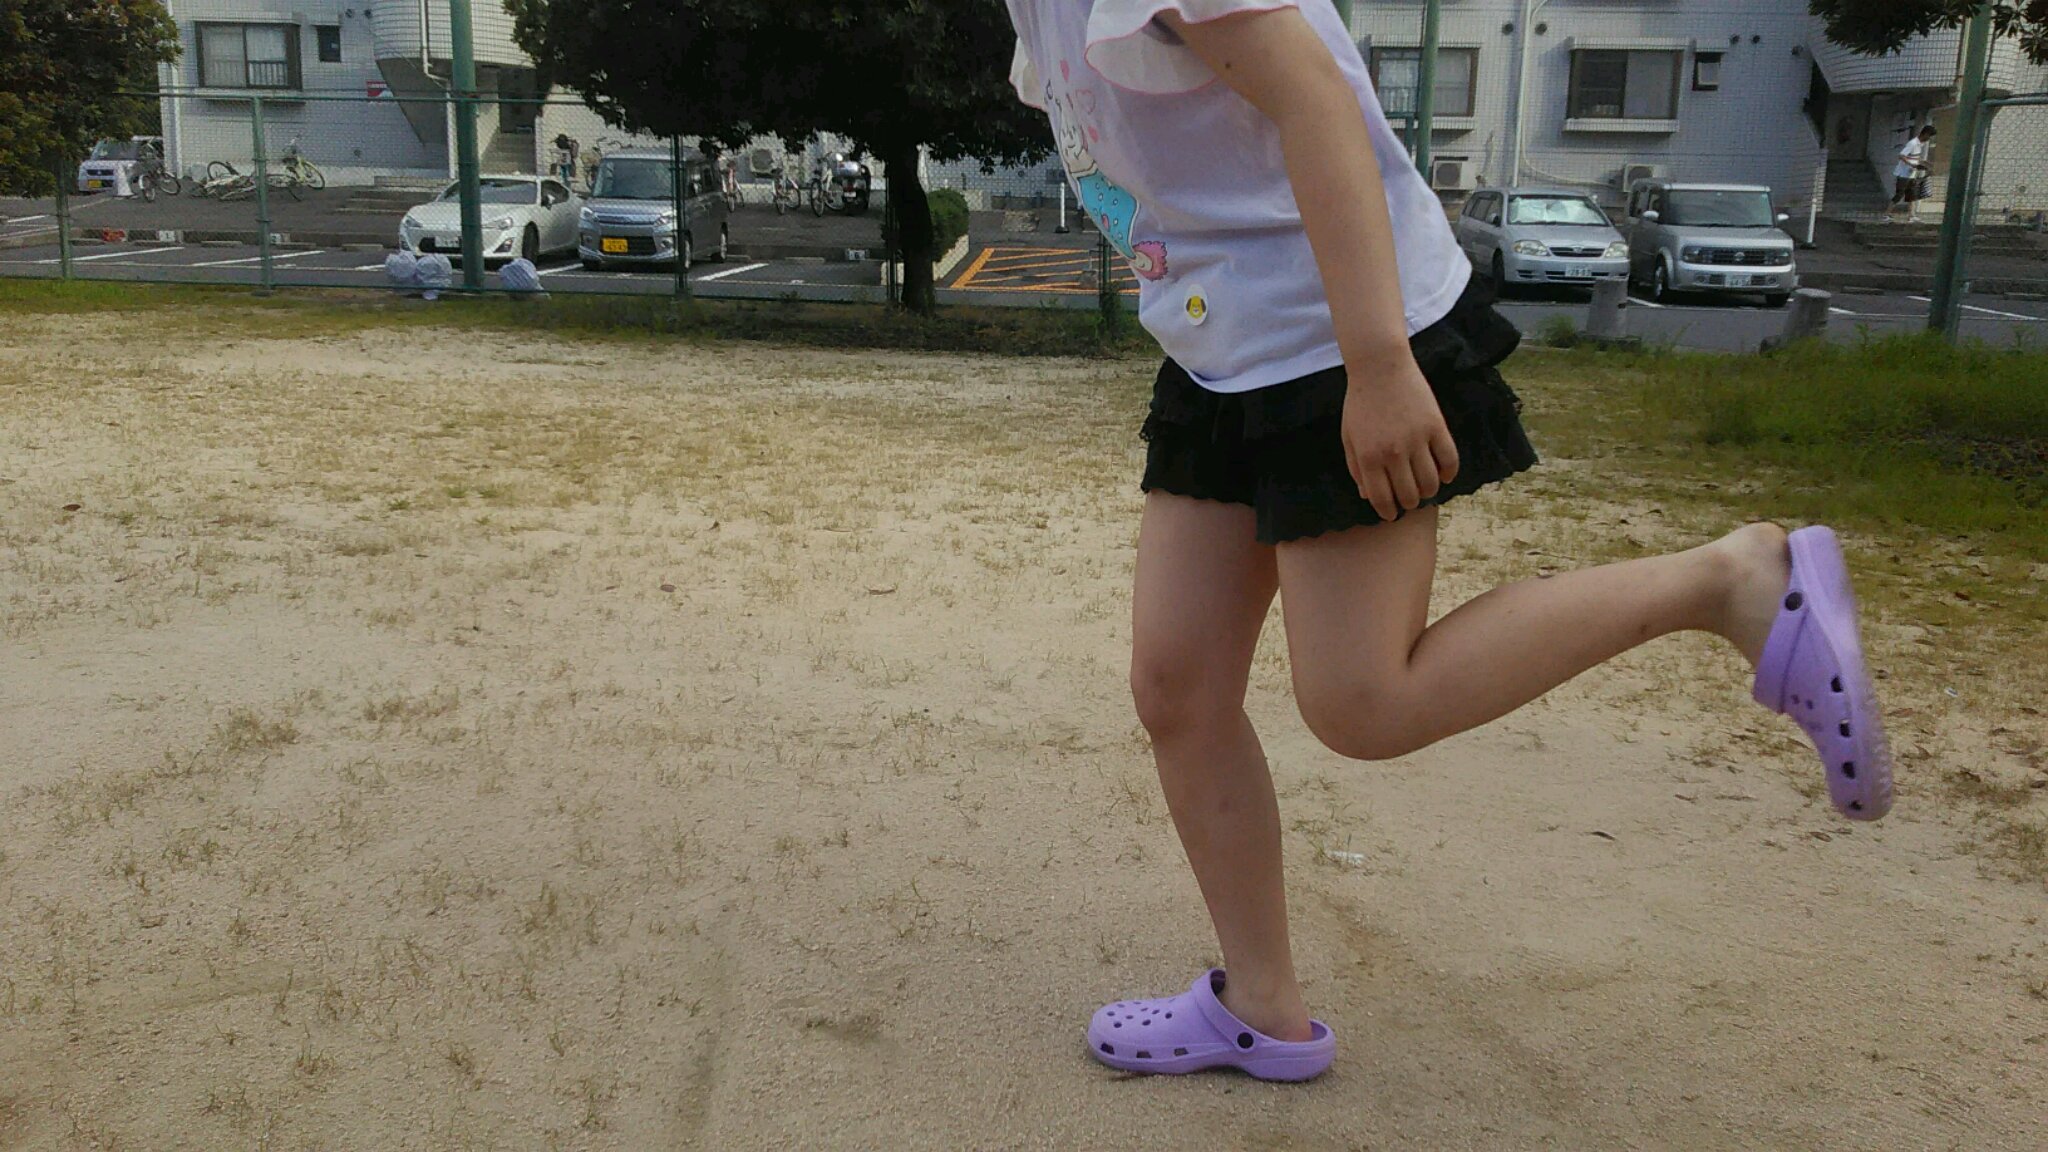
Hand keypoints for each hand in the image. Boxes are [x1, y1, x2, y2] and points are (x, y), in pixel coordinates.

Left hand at [1341, 354, 1459, 521]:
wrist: (1380, 367)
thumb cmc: (1360, 403)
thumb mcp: (1349, 437)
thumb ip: (1356, 468)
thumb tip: (1367, 496)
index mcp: (1368, 457)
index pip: (1381, 499)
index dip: (1388, 512)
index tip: (1392, 514)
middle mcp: (1393, 453)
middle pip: (1409, 495)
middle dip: (1409, 504)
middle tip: (1409, 500)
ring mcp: (1417, 440)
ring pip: (1430, 483)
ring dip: (1428, 492)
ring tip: (1424, 489)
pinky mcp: (1436, 426)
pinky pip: (1449, 460)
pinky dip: (1449, 473)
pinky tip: (1444, 476)